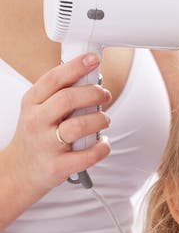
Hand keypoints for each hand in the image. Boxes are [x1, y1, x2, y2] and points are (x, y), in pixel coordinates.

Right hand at [4, 53, 111, 205]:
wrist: (19, 172)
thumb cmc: (34, 138)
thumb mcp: (36, 111)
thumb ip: (56, 96)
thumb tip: (87, 78)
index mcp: (32, 103)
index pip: (54, 78)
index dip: (76, 66)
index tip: (93, 60)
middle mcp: (37, 121)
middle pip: (69, 99)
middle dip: (94, 93)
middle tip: (105, 94)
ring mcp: (47, 145)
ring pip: (79, 126)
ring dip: (100, 119)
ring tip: (105, 119)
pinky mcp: (58, 166)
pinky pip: (87, 156)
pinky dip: (102, 148)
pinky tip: (104, 144)